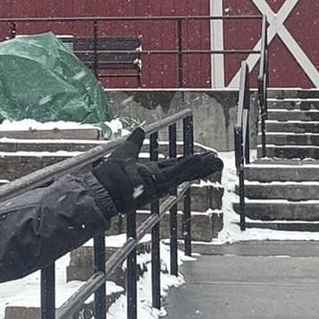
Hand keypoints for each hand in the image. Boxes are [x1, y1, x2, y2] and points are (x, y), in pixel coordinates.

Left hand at [92, 139, 221, 212]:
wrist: (101, 189)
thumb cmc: (109, 175)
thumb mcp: (125, 153)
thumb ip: (134, 142)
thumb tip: (140, 130)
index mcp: (152, 172)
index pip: (174, 166)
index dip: (189, 161)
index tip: (203, 157)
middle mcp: (157, 179)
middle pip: (182, 170)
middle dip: (200, 167)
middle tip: (217, 162)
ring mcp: (157, 182)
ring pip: (182, 172)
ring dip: (197, 167)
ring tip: (212, 160)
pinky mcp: (155, 183)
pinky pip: (174, 174)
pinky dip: (186, 166)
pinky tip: (197, 160)